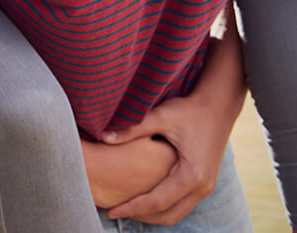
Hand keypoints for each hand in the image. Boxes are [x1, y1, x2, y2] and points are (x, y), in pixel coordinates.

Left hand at [98, 92, 233, 222]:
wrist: (219, 105)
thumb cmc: (190, 110)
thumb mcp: (161, 116)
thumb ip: (133, 128)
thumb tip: (103, 137)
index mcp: (192, 175)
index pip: (157, 202)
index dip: (132, 208)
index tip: (110, 211)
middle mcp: (202, 186)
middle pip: (168, 215)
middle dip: (140, 216)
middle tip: (113, 211)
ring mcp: (206, 186)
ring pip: (177, 213)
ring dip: (152, 214)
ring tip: (125, 207)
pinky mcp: (204, 182)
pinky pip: (182, 204)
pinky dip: (163, 207)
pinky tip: (143, 197)